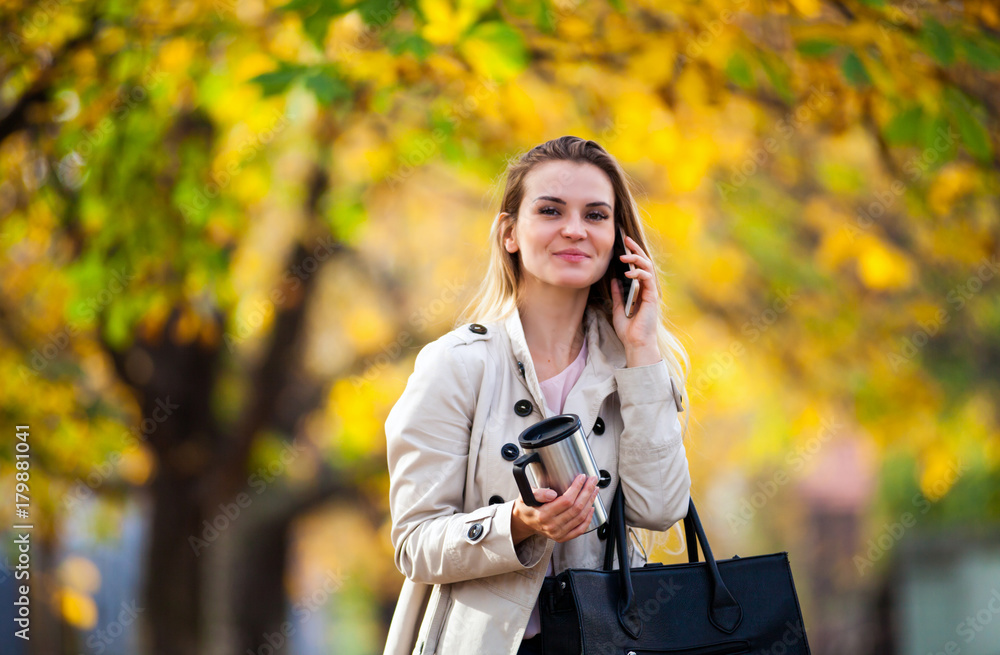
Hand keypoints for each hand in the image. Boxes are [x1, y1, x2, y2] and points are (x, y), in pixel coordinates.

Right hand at [511, 474, 599, 543]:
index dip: (577, 488)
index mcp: (543, 514)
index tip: (582, 477)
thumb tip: (552, 494)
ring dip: (590, 502)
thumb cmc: (527, 506)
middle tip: (593, 481)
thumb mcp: (526, 495)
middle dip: (587, 492)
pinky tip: (591, 508)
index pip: (566, 500)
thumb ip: (538, 493)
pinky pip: (580, 529)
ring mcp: (558, 533)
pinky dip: (588, 518)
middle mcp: (551, 526)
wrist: (524, 521)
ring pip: (580, 517)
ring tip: (594, 490)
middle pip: (576, 508)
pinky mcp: (562, 537)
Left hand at [610, 234, 661, 363]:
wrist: (636, 343)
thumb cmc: (629, 330)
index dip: (632, 254)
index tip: (623, 243)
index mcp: (640, 290)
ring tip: (624, 255)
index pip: (638, 267)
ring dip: (636, 259)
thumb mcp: (619, 308)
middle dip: (636, 249)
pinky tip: (628, 272)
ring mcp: (651, 292)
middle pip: (645, 263)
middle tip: (626, 239)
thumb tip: (614, 279)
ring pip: (647, 268)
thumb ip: (618, 293)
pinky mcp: (652, 297)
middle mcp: (647, 289)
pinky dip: (639, 273)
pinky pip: (648, 279)